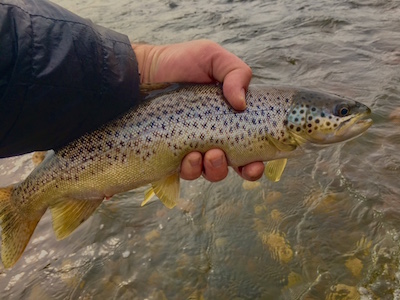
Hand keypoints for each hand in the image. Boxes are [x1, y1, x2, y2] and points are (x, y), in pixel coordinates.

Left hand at [132, 40, 264, 181]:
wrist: (144, 71)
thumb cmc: (180, 62)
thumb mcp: (213, 58)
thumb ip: (236, 73)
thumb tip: (242, 104)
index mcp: (230, 119)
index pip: (250, 148)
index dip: (255, 162)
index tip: (255, 164)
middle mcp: (215, 137)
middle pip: (233, 166)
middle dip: (236, 169)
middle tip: (220, 154)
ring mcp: (195, 148)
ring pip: (210, 171)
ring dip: (213, 169)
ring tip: (206, 154)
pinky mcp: (175, 154)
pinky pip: (187, 172)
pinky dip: (191, 169)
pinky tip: (188, 156)